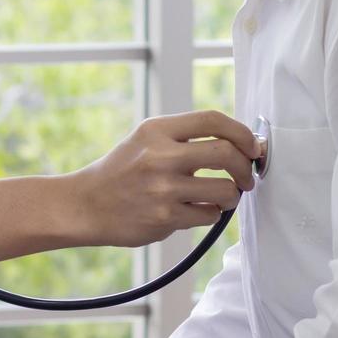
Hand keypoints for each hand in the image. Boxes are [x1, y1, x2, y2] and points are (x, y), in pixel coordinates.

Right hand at [66, 110, 261, 247]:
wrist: (85, 204)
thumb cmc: (122, 171)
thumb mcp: (145, 140)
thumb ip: (184, 138)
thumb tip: (238, 143)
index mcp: (157, 130)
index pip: (212, 120)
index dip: (242, 132)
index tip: (252, 146)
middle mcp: (160, 156)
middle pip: (226, 153)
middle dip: (246, 167)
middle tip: (247, 177)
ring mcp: (163, 188)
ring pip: (224, 190)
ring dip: (232, 195)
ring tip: (224, 197)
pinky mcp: (165, 218)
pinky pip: (209, 215)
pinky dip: (211, 214)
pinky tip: (197, 211)